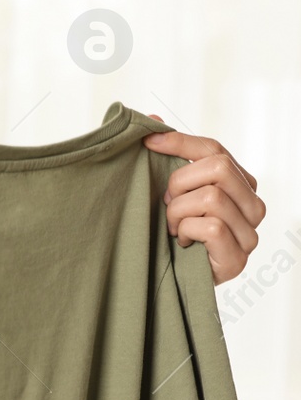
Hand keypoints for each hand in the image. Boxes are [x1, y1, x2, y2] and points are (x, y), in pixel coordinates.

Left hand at [143, 116, 263, 283]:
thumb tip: (150, 118)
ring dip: (178, 212)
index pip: (214, 149)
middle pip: (218, 168)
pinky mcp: (238, 258)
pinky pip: (210, 226)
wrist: (168, 280)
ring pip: (211, 197)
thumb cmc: (169, 231)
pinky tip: (183, 242)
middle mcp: (253, 205)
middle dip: (179, 183)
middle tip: (167, 204)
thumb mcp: (168, 191)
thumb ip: (166, 157)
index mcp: (240, 184)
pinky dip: (186, 231)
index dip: (179, 141)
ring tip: (174, 227)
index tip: (147, 142)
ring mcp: (250, 233)